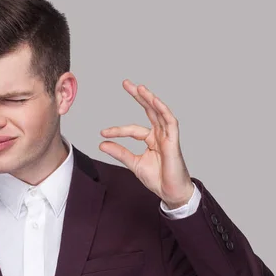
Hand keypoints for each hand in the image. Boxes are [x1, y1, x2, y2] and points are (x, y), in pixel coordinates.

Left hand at [99, 79, 193, 208]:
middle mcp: (160, 134)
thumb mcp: (133, 163)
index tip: (102, 133)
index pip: (132, 129)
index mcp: (151, 139)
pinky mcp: (174, 140)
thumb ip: (119, 152)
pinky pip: (170, 121)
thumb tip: (102, 143)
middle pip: (149, 110)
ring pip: (159, 112)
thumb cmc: (157, 178)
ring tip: (139, 88)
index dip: (118, 130)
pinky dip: (162, 110)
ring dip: (150, 99)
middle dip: (138, 96)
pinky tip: (154, 100)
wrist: (170, 192)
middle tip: (125, 83)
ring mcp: (168, 136)